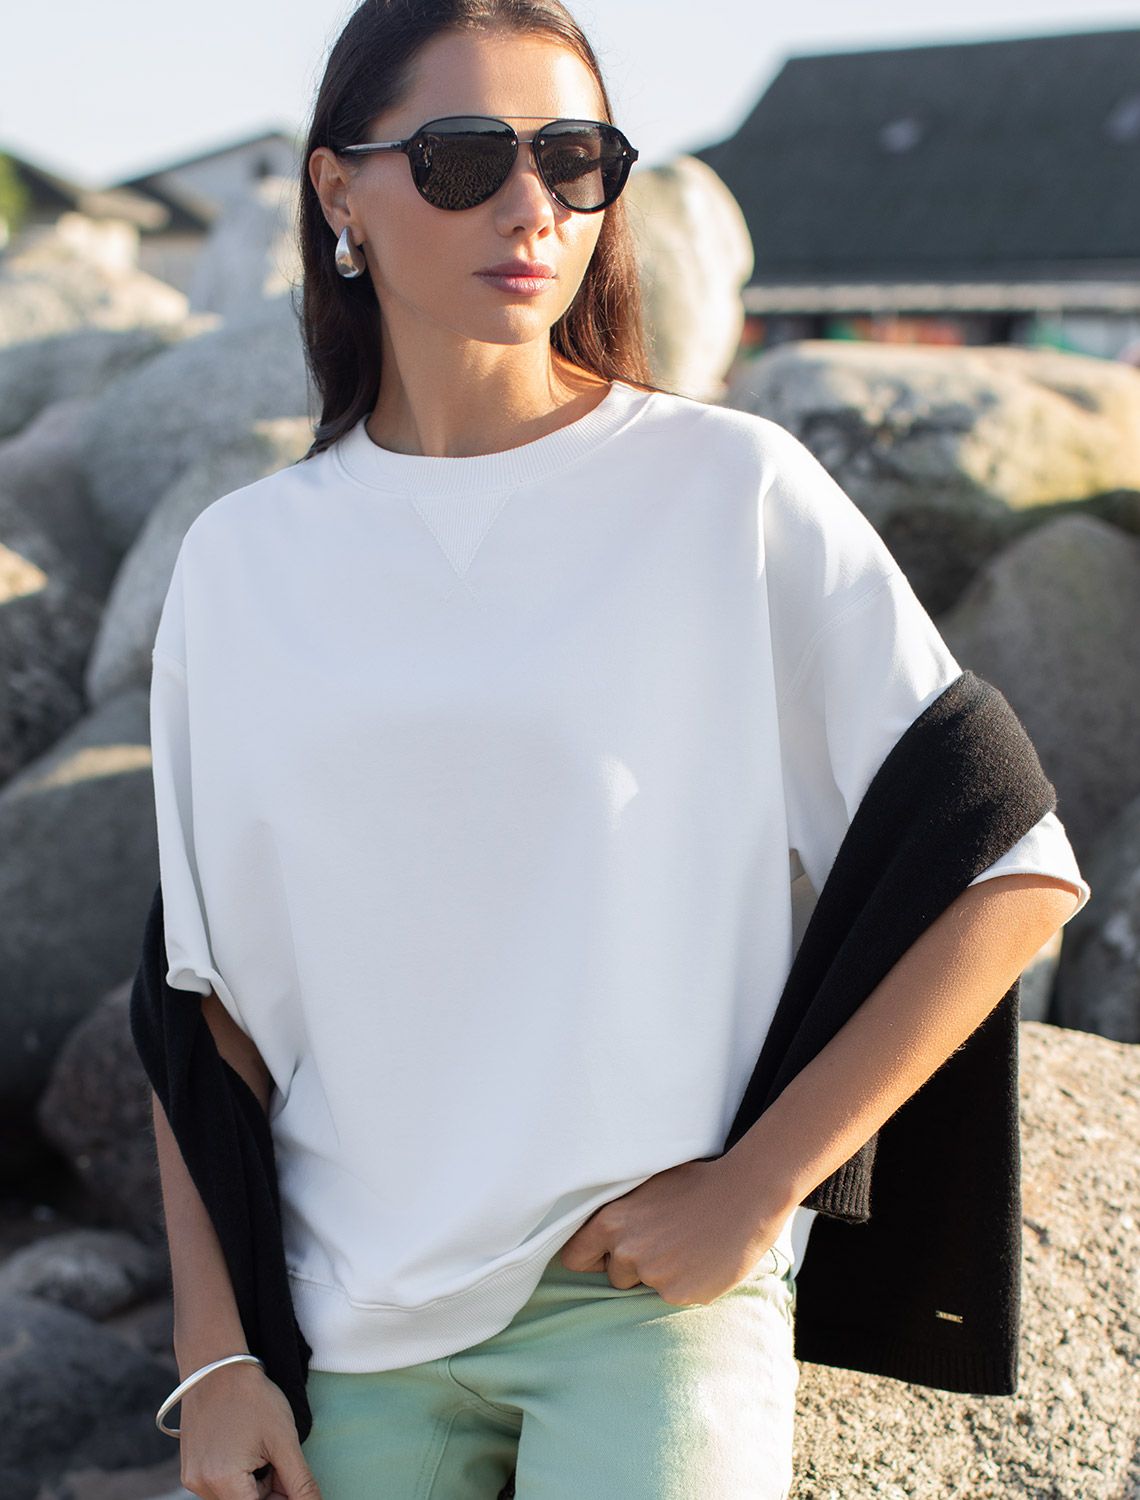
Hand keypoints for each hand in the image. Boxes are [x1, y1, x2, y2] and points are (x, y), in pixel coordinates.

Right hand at [176, 1359, 322, 1498]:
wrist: (218, 1367)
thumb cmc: (253, 1398)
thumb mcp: (284, 1441)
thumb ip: (300, 1483)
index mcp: (223, 1481)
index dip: (282, 1499)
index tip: (293, 1484)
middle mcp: (201, 1486)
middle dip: (270, 1493)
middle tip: (283, 1463)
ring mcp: (193, 1479)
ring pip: (235, 1498)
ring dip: (255, 1487)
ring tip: (264, 1451)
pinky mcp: (191, 1470)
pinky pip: (221, 1487)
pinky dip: (239, 1478)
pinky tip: (247, 1450)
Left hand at [557, 1155, 793, 1305]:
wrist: (746, 1196)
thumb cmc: (696, 1183)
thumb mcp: (646, 1184)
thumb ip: (618, 1209)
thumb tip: (595, 1227)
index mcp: (611, 1221)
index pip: (574, 1257)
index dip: (591, 1258)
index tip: (604, 1256)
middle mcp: (627, 1251)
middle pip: (613, 1276)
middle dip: (631, 1267)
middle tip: (661, 1243)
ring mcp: (654, 1276)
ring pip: (644, 1287)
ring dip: (659, 1275)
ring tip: (685, 1247)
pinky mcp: (680, 1294)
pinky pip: (673, 1295)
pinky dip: (685, 1284)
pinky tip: (702, 1259)